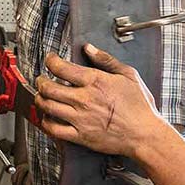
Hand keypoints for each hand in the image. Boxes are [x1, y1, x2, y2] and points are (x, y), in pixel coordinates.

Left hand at [35, 43, 168, 157]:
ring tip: (42, 96)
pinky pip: (54, 129)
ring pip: (47, 106)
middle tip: (41, 79)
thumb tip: (90, 48)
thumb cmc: (140, 107)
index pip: (61, 67)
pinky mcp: (80, 136)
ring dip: (40, 99)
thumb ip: (106, 60)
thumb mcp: (128, 75)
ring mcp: (80, 119)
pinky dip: (46, 122)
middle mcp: (84, 99)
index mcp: (95, 82)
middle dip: (40, 81)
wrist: (144, 134)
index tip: (50, 60)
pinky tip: (48, 117)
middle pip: (48, 87)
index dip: (50, 61)